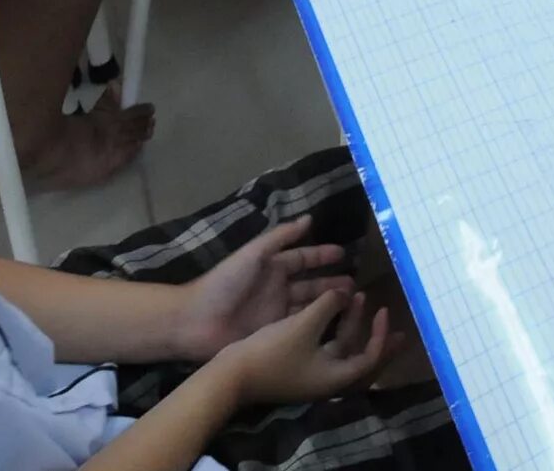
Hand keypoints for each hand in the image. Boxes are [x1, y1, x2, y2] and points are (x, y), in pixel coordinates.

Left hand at [169, 218, 362, 363]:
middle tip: (357, 286)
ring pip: (309, 306)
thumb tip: (308, 218)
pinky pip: (299, 328)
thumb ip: (281, 237)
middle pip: (311, 284)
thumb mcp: (254, 254)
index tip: (345, 254)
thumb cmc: (225, 282)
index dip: (322, 255)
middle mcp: (277, 288)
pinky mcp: (273, 335)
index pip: (303, 258)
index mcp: (272, 267)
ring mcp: (276, 314)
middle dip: (332, 282)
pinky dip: (317, 326)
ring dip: (328, 304)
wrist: (196, 321)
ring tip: (353, 305)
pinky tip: (336, 327)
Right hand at [217, 288, 397, 408]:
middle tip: (386, 313)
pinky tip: (330, 309)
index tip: (382, 309)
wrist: (231, 374)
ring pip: (340, 347)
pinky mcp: (295, 367)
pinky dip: (332, 328)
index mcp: (335, 375)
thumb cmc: (273, 352)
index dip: (380, 333)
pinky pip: (325, 347)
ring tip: (357, 298)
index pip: (370, 357)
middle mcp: (327, 378)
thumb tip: (346, 292)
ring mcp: (310, 374)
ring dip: (350, 324)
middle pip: (360, 356)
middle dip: (374, 333)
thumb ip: (330, 305)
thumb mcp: (305, 324)